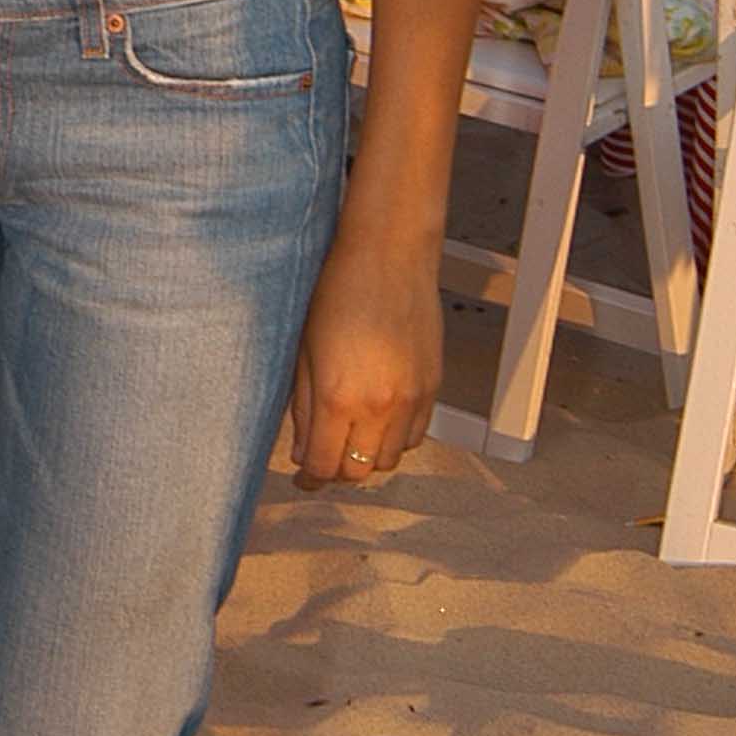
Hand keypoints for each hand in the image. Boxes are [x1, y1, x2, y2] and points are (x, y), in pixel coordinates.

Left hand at [289, 227, 442, 491]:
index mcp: (339, 398)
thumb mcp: (304, 353)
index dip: (310, 478)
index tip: (302, 476)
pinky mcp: (433, 387)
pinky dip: (397, 439)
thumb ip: (303, 409)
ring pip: (391, 459)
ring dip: (367, 458)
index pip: (325, 466)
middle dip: (336, 472)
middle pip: (359, 472)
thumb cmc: (338, 293)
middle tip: (322, 459)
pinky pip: (417, 435)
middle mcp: (380, 406)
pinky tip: (379, 420)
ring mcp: (412, 399)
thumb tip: (303, 451)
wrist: (389, 256)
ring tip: (350, 438)